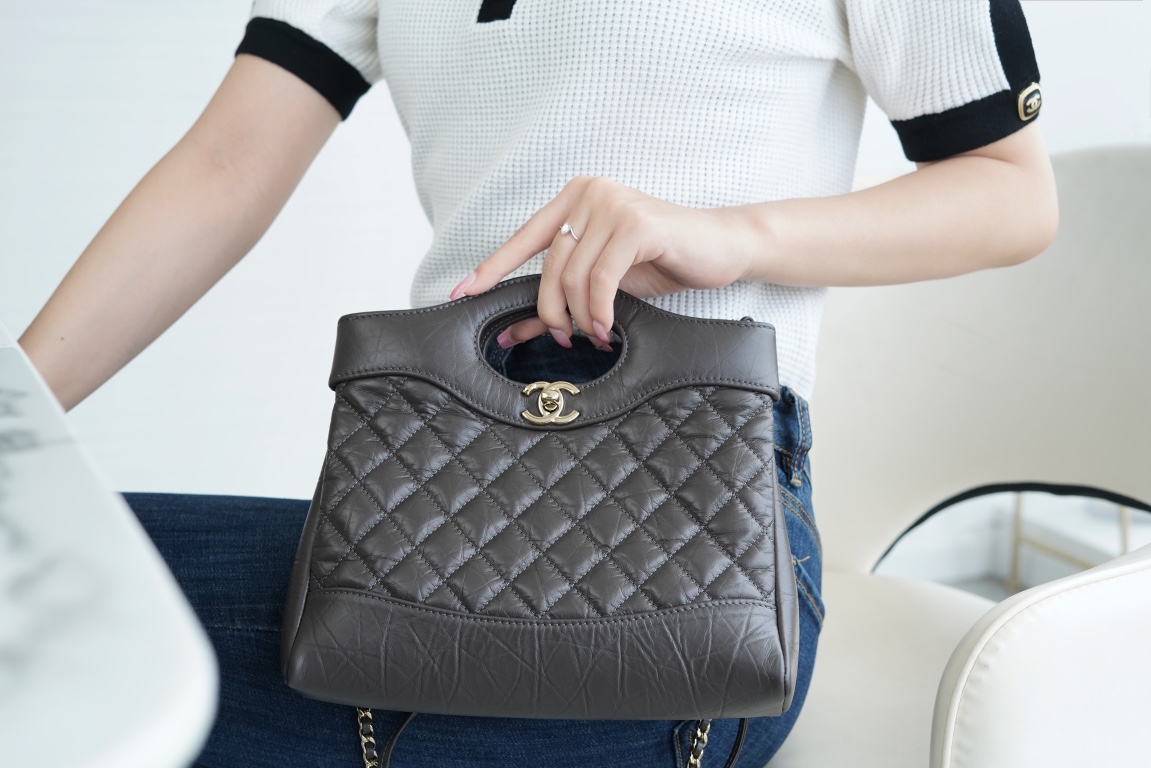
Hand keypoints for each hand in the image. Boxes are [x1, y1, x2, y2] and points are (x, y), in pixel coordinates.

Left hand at [447, 176, 755, 349]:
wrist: (721, 248)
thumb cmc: (662, 261)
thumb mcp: (604, 282)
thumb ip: (560, 299)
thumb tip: (510, 331)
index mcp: (575, 199)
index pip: (523, 238)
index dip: (490, 268)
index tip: (461, 293)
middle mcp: (588, 193)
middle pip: (549, 266)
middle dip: (552, 312)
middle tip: (565, 339)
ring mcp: (612, 203)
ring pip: (572, 276)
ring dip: (580, 317)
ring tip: (594, 335)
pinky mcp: (636, 224)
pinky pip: (601, 279)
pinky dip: (600, 311)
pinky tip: (608, 328)